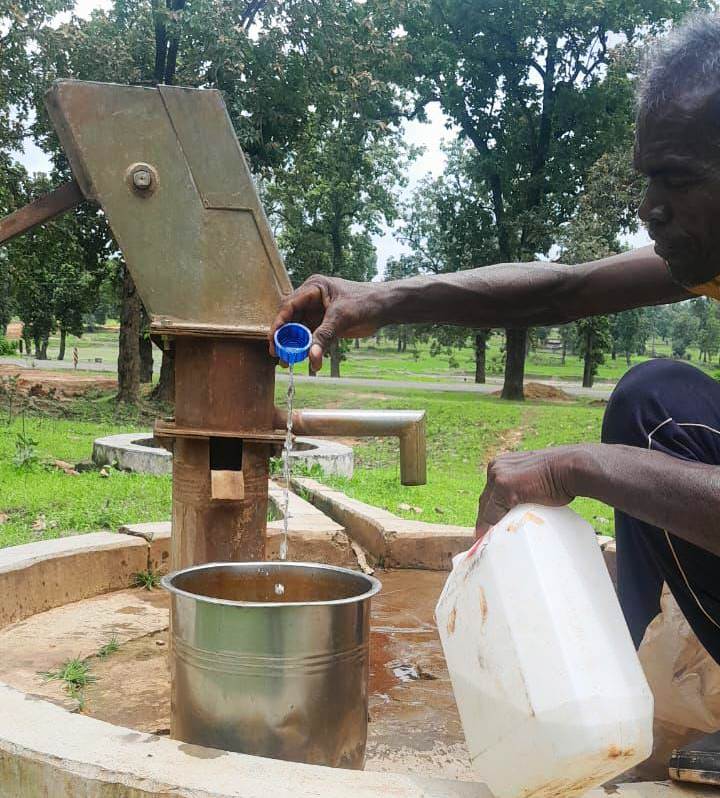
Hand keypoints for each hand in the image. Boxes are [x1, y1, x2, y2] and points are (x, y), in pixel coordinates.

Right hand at [270, 275, 385, 371]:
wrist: (386, 307)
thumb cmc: (365, 302)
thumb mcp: (342, 318)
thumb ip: (324, 337)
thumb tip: (311, 358)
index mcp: (313, 288)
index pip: (289, 306)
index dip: (279, 324)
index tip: (273, 342)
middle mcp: (312, 299)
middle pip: (291, 320)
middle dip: (284, 339)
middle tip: (279, 356)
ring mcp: (318, 313)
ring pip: (300, 331)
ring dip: (295, 347)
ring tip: (288, 363)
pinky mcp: (326, 325)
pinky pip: (313, 338)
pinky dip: (309, 349)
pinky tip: (307, 362)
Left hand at [476, 446, 585, 538]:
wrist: (570, 468)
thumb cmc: (559, 476)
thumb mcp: (534, 479)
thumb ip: (523, 489)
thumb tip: (522, 508)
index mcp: (501, 465)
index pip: (490, 493)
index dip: (489, 511)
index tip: (490, 527)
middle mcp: (496, 468)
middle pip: (485, 500)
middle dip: (485, 520)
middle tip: (487, 538)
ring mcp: (498, 476)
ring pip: (486, 508)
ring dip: (486, 526)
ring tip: (487, 543)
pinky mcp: (504, 486)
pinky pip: (492, 513)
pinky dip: (491, 528)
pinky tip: (491, 539)